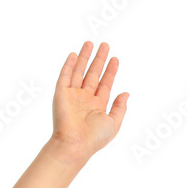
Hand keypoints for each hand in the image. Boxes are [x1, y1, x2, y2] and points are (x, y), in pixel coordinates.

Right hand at [50, 41, 128, 162]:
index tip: (115, 59)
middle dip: (99, 60)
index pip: (105, 84)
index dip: (110, 71)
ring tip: (90, 43)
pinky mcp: (61, 94)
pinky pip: (65, 76)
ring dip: (84, 57)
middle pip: (93, 74)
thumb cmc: (95, 138)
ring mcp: (72, 96)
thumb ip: (120, 108)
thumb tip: (125, 93)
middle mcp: (84, 99)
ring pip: (79, 72)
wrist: (75, 143)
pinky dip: (69, 65)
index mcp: (97, 106)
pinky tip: (74, 55)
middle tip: (105, 45)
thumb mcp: (114, 123)